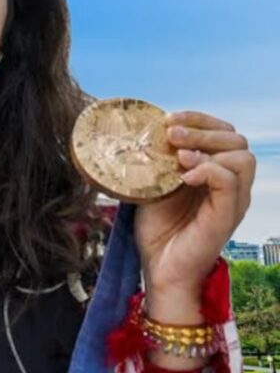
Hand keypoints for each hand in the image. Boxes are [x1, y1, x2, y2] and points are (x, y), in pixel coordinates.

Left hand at [135, 110, 255, 298]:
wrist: (159, 267)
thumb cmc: (158, 228)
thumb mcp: (156, 184)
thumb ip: (160, 160)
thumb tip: (144, 130)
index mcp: (217, 173)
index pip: (225, 132)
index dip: (200, 119)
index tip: (168, 118)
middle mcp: (232, 184)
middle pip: (236, 140)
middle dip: (202, 128)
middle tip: (170, 134)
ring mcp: (233, 200)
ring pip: (242, 157)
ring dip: (206, 147)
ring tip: (177, 155)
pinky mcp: (228, 216)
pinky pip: (231, 183)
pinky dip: (208, 170)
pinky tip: (183, 175)